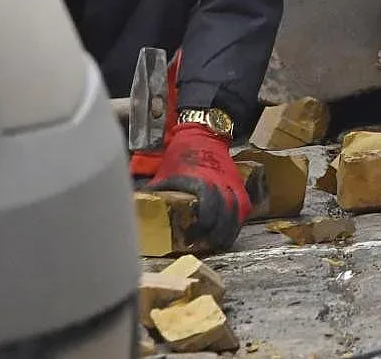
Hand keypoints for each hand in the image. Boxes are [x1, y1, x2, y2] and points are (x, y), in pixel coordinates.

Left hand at [143, 123, 251, 251]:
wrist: (203, 135)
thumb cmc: (181, 154)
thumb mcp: (166, 172)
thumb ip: (156, 190)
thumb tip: (138, 205)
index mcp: (201, 181)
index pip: (208, 209)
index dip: (202, 227)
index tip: (191, 238)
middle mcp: (221, 184)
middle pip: (224, 217)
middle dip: (215, 236)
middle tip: (203, 246)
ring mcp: (232, 186)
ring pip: (236, 216)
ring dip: (227, 233)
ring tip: (216, 244)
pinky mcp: (239, 187)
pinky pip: (243, 210)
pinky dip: (237, 224)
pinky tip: (227, 234)